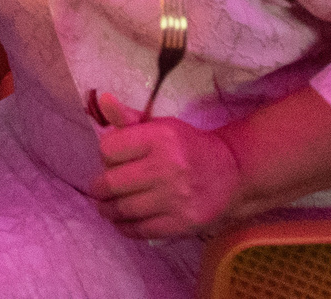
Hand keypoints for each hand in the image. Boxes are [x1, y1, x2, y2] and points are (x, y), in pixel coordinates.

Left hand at [90, 91, 242, 240]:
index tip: (111, 159)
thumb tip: (103, 100)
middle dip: (99, 188)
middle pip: (112, 182)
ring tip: (106, 207)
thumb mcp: (162, 126)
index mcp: (160, 138)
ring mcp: (176, 198)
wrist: (232, 173)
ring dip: (107, 210)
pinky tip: (122, 221)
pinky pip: (141, 230)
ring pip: (123, 208)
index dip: (106, 155)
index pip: (108, 149)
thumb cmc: (189, 147)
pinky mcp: (182, 223)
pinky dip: (125, 227)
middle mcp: (168, 167)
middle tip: (98, 190)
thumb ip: (129, 118)